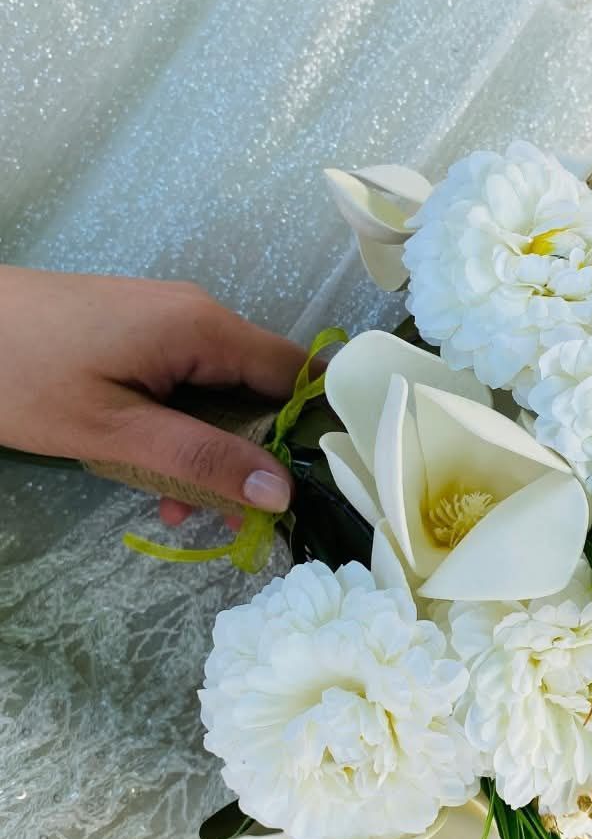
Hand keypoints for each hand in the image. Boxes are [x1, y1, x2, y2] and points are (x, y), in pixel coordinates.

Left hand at [1, 267, 307, 523]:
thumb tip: (283, 491)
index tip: (316, 489)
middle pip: (260, 391)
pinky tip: (148, 476)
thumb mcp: (113, 433)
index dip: (315, 430)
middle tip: (234, 522)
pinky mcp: (139, 335)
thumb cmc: (21, 375)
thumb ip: (200, 460)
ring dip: (209, 454)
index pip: (297, 374)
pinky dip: (178, 433)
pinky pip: (184, 388)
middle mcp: (198, 316)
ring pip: (220, 396)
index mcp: (203, 329)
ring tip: (175, 510)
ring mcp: (167, 323)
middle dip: (253, 458)